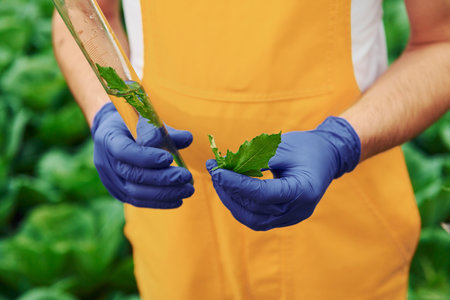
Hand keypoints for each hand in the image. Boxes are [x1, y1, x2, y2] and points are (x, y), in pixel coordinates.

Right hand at [91, 102, 193, 207]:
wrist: (114, 134)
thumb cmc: (133, 123)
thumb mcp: (144, 118)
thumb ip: (164, 130)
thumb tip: (187, 139)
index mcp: (108, 137)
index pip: (124, 151)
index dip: (146, 157)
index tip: (169, 158)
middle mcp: (105, 161)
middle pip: (133, 175)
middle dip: (162, 178)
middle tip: (186, 176)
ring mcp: (110, 180)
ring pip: (136, 192)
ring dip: (164, 193)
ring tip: (187, 189)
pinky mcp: (118, 192)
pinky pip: (138, 201)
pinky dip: (159, 202)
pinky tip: (178, 199)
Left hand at [206, 116, 359, 229]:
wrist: (328, 156)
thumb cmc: (306, 147)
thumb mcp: (281, 147)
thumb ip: (255, 160)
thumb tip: (224, 168)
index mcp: (303, 191)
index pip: (263, 194)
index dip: (237, 184)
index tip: (217, 172)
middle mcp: (298, 210)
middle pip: (255, 209)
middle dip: (229, 192)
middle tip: (214, 172)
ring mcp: (291, 218)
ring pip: (252, 218)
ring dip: (231, 200)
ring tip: (219, 180)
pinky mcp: (284, 218)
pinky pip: (256, 217)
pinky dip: (240, 205)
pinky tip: (230, 189)